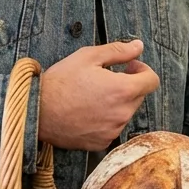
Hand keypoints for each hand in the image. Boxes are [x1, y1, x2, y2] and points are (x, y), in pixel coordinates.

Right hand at [38, 40, 159, 150]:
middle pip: (139, 96)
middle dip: (128, 85)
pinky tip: (87, 110)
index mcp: (123, 90)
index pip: (152, 81)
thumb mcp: (88, 56)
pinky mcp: (101, 142)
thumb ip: (118, 51)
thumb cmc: (60, 82)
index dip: (142, 70)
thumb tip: (138, 46)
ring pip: (125, 112)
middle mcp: (122, 114)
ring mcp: (112, 131)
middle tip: (105, 78)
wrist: (36, 112)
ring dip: (117, 102)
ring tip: (92, 95)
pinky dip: (106, 119)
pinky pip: (112, 127)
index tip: (129, 67)